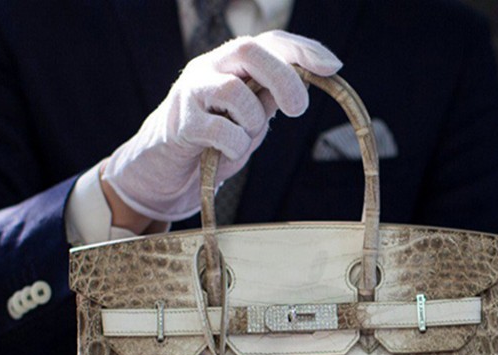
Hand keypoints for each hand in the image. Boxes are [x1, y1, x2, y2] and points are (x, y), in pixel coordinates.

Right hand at [100, 30, 341, 229]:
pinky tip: (226, 154)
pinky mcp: (180, 124)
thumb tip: (305, 77)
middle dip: (283, 78)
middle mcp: (209, 67)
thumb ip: (270, 98)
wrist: (164, 171)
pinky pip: (220, 130)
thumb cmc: (213, 141)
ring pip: (234, 90)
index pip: (270, 41)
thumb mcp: (250, 118)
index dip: (303, 49)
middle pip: (250, 50)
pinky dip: (235, 146)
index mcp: (231, 63)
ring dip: (252, 121)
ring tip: (244, 138)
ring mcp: (191, 92)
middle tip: (298, 110)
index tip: (332, 67)